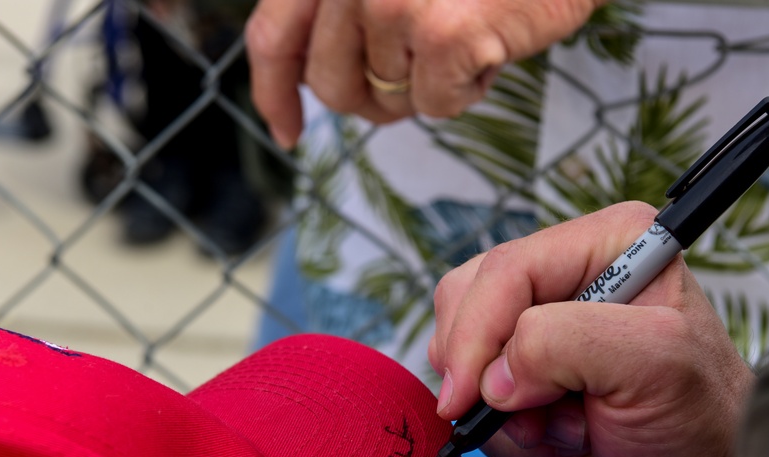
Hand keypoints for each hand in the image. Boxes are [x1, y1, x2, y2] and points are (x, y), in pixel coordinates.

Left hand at [244, 0, 597, 148]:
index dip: (274, 93)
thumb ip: (348, 9)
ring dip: (431, 85)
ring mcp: (392, 1)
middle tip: (420, 78)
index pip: (274, 37)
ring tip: (469, 34)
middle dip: (373, 99)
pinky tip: (493, 46)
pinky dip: (470, 90)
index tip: (289, 131)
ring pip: (388, 100)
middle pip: (332, 85)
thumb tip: (322, 84)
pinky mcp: (442, 34)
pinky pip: (436, 107)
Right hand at [428, 202, 752, 456]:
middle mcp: (568, 277)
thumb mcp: (656, 363)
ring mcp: (540, 330)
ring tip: (563, 429)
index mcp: (609, 245)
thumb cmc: (702, 425)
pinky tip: (558, 443)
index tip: (471, 392)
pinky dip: (505, 434)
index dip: (479, 329)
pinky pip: (471, 398)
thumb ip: (566, 343)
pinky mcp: (522, 381)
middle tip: (529, 414)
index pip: (508, 268)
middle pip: (468, 299)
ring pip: (458, 350)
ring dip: (499, 409)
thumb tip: (495, 377)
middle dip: (485, 370)